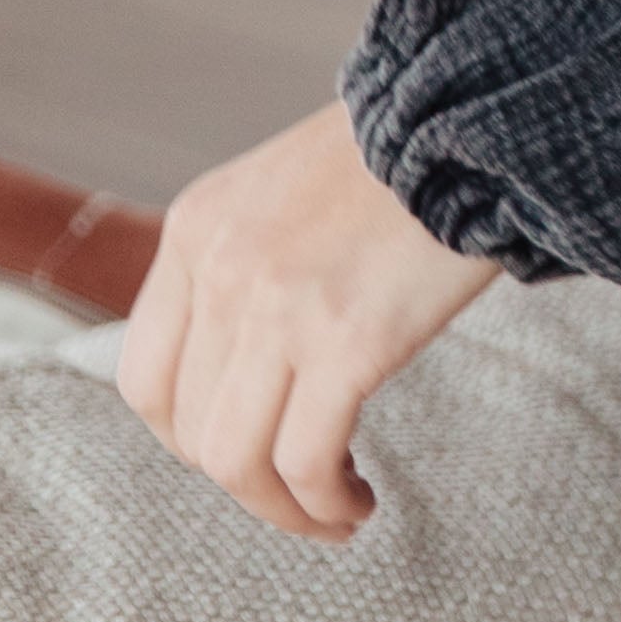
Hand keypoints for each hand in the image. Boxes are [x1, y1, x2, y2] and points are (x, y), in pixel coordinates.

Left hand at [117, 100, 501, 540]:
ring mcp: (278, 306)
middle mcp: (220, 270)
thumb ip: (247, 260)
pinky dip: (325, 501)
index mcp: (196, 229)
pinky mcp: (348, 338)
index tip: (245, 453)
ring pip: (238, 460)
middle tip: (299, 496)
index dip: (189, 437)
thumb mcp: (285, 189)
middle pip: (190, 430)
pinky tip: (360, 500)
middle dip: (242, 484)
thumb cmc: (404, 151)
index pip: (144, 376)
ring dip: (283, 509)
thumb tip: (249, 362)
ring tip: (335, 513)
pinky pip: (306, 459)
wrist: (476, 108)